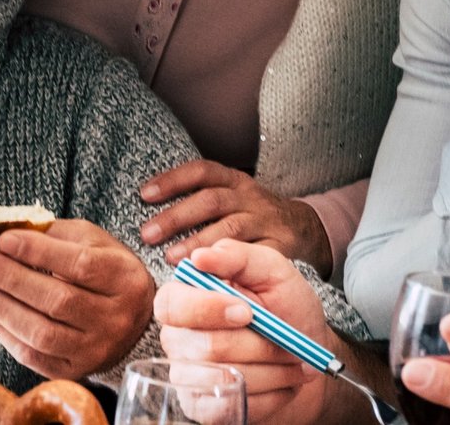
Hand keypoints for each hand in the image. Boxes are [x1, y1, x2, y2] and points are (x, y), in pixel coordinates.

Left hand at [0, 219, 154, 377]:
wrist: (132, 318)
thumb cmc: (105, 271)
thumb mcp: (92, 242)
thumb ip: (56, 235)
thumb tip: (9, 234)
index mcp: (124, 279)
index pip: (80, 265)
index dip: (39, 252)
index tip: (4, 239)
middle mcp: (115, 319)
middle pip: (58, 301)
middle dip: (10, 278)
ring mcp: (95, 349)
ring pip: (42, 333)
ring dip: (0, 307)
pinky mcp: (75, 370)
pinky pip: (33, 357)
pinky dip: (4, 332)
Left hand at [141, 160, 332, 274]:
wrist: (305, 229)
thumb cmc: (252, 216)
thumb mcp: (231, 198)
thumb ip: (198, 202)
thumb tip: (150, 218)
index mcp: (235, 181)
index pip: (201, 171)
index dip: (172, 180)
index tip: (144, 195)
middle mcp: (250, 197)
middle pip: (211, 201)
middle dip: (177, 217)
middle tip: (147, 234)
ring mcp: (266, 222)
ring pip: (231, 229)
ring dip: (198, 244)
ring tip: (171, 258)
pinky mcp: (280, 248)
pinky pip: (253, 258)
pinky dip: (231, 268)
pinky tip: (210, 279)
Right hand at [154, 241, 334, 423]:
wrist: (307, 353)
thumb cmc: (285, 307)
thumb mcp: (271, 270)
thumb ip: (238, 256)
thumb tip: (200, 256)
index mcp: (184, 297)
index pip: (172, 305)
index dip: (208, 309)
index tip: (248, 311)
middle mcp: (178, 336)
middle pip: (203, 347)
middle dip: (257, 345)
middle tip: (288, 340)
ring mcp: (188, 375)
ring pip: (225, 378)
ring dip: (272, 369)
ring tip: (294, 359)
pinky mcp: (203, 406)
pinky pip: (233, 404)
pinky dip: (270, 393)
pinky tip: (282, 379)